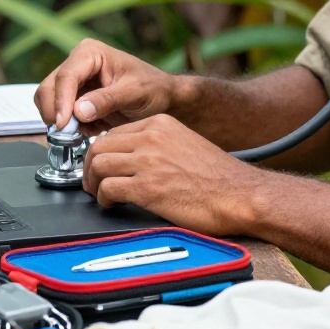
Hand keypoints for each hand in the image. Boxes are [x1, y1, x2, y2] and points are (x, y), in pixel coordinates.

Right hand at [34, 38, 176, 132]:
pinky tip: (90, 130)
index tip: (63, 123)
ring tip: (84, 132)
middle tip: (67, 134)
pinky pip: (58, 115)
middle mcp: (77, 64)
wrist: (161, 99)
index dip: (61, 101)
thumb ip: (108, 100)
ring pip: (47, 102)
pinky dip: (68, 127)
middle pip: (48, 88)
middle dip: (55, 112)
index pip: (66, 76)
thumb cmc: (152, 88)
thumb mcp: (134, 93)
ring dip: (60, 121)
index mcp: (90, 53)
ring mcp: (73, 82)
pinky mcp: (73, 100)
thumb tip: (79, 111)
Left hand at [81, 115, 263, 235]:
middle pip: (99, 146)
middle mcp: (152, 137)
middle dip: (89, 167)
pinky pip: (108, 189)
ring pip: (98, 165)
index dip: (101, 151)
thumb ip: (158, 144)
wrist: (239, 194)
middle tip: (92, 182)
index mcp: (161, 124)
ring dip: (93, 184)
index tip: (101, 165)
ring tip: (101, 195)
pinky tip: (113, 205)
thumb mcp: (185, 143)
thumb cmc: (217, 177)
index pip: (114, 131)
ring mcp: (148, 161)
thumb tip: (131, 155)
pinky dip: (104, 200)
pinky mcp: (147, 188)